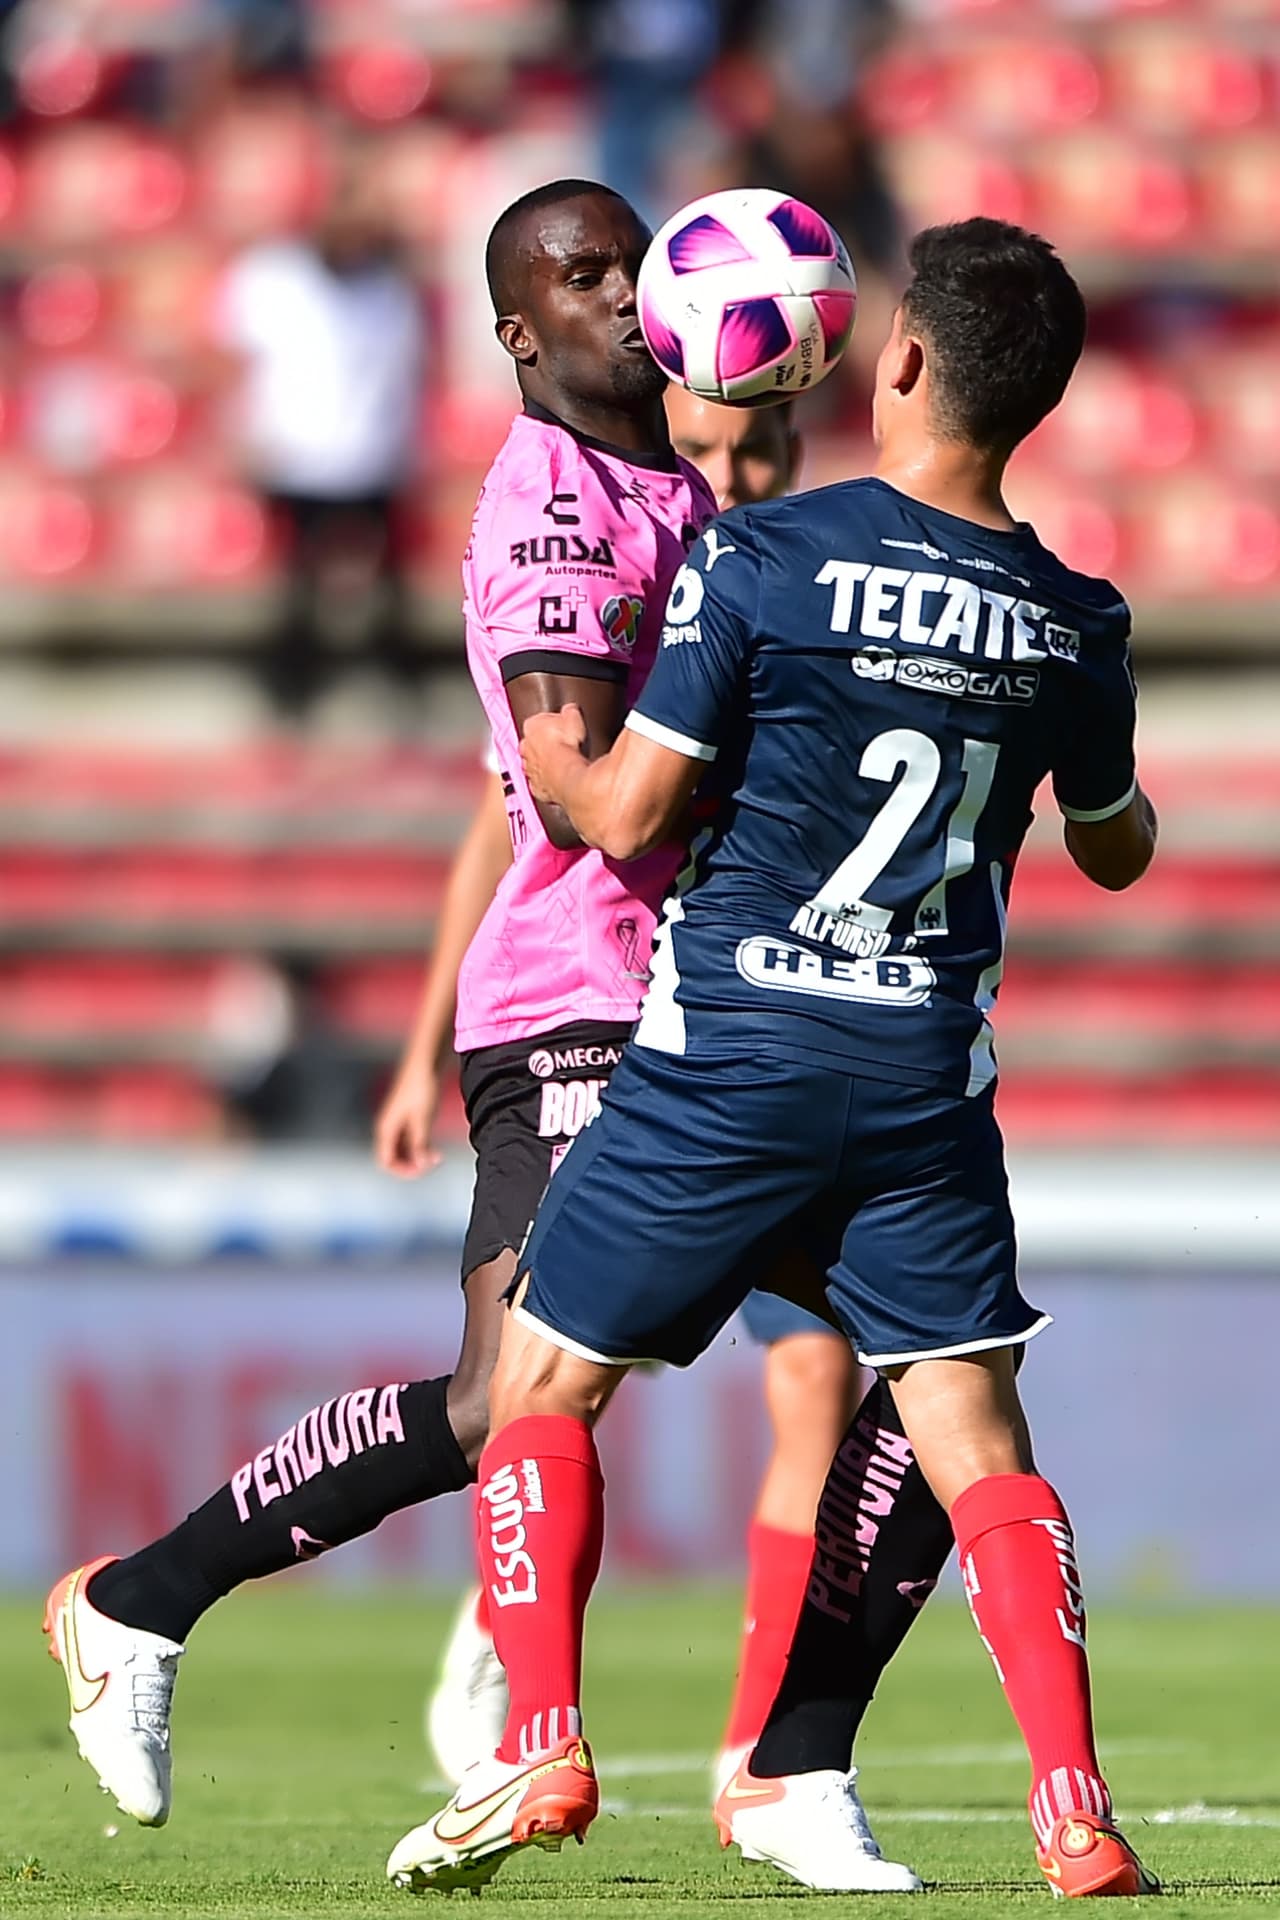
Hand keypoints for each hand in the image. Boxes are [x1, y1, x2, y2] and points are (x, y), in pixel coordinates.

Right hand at [374, 1047, 442, 1177]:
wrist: (425, 1063)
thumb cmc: (421, 1087)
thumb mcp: (422, 1119)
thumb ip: (419, 1144)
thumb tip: (420, 1164)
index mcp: (386, 1128)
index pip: (385, 1160)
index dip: (402, 1170)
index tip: (421, 1170)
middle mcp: (388, 1126)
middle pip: (393, 1157)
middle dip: (411, 1164)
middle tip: (430, 1164)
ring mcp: (398, 1122)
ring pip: (403, 1149)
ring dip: (417, 1156)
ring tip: (436, 1156)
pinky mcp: (408, 1117)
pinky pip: (410, 1140)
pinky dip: (421, 1146)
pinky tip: (435, 1147)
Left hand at [520, 704, 587, 803]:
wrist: (567, 773)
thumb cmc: (567, 744)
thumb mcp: (573, 716)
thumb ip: (569, 711)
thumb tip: (570, 710)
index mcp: (531, 726)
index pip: (538, 722)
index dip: (552, 725)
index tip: (562, 728)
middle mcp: (524, 747)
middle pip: (533, 744)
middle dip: (545, 746)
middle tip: (562, 747)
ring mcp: (528, 769)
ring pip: (534, 765)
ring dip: (545, 765)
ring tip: (563, 765)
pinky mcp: (535, 787)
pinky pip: (541, 784)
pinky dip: (549, 783)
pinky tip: (561, 781)